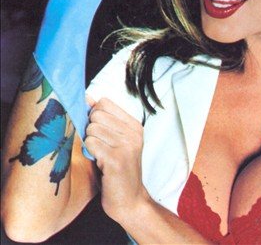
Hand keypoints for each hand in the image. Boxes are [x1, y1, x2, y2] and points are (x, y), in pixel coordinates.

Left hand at [85, 97, 147, 222]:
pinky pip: (90, 144)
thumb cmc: (118, 170)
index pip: (105, 103)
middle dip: (91, 130)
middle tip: (100, 146)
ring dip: (90, 143)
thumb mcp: (117, 141)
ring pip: (91, 129)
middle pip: (96, 114)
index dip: (94, 114)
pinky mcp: (116, 159)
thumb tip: (87, 98)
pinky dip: (90, 154)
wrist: (130, 201)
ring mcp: (127, 145)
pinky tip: (100, 163)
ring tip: (101, 155)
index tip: (97, 129)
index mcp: (134, 125)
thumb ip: (105, 120)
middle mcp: (133, 132)